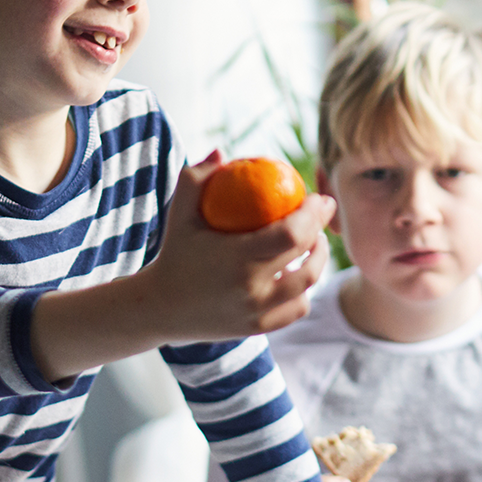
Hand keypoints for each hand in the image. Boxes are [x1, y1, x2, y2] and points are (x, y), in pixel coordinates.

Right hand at [134, 151, 335, 341]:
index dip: (314, 215)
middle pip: (306, 260)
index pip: (291, 234)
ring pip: (307, 286)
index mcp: (237, 259)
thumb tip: (222, 153)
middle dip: (321, 233)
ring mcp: (257, 313)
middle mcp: (251, 290)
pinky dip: (303, 290)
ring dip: (318, 262)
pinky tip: (299, 272)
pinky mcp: (259, 328)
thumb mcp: (179, 212)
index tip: (319, 198)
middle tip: (321, 215)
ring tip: (314, 243)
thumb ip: (196, 177)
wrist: (160, 308)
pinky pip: (296, 308)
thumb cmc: (175, 252)